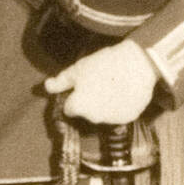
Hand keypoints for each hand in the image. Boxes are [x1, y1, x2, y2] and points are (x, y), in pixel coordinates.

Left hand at [44, 38, 158, 124]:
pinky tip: (124, 92)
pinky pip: (119, 114)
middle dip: (89, 102)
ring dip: (104, 105)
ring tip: (112, 86)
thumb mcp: (77, 69)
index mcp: (79, 107)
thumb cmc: (103, 64)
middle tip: (98, 83)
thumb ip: (60, 82)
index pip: (69, 108)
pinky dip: (119, 107)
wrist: (137, 64)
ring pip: (103, 115)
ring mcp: (112, 120)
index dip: (74, 97)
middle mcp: (93, 118)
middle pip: (86, 113)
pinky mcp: (128, 118)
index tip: (82, 86)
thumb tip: (47, 87)